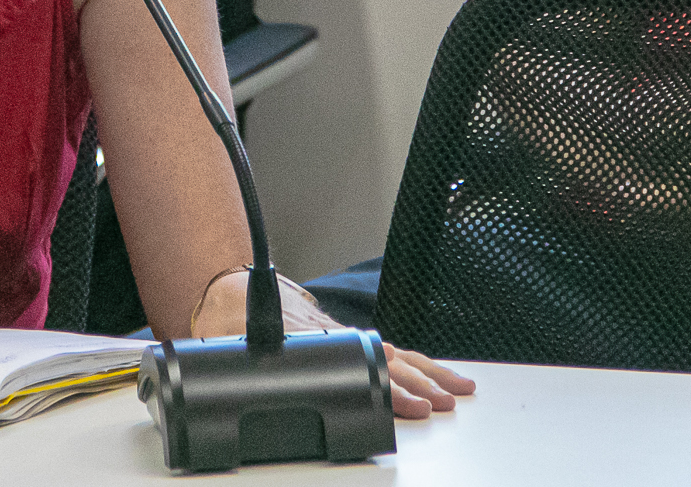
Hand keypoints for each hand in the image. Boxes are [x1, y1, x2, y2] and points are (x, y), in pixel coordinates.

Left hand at [193, 268, 476, 418]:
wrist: (232, 287)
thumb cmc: (233, 314)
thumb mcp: (237, 338)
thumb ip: (247, 355)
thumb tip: (245, 370)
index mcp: (319, 341)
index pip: (367, 366)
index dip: (394, 388)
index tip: (416, 404)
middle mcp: (339, 339)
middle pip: (392, 361)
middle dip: (424, 383)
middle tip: (448, 402)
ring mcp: (345, 339)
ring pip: (397, 355)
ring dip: (429, 372)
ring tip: (458, 389)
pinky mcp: (344, 341)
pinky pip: (388, 351)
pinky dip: (414, 363)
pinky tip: (430, 373)